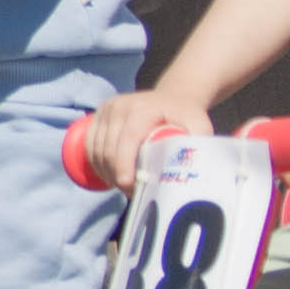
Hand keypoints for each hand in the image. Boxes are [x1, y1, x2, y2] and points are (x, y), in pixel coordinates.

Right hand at [79, 87, 213, 192]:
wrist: (172, 97)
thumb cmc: (186, 114)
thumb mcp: (199, 124)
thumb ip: (200, 143)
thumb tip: (199, 170)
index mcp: (142, 108)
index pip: (127, 138)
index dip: (123, 162)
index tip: (127, 184)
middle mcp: (120, 105)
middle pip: (108, 146)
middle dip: (115, 173)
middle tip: (131, 192)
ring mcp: (106, 109)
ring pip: (96, 147)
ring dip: (105, 171)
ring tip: (122, 186)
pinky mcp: (98, 114)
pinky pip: (89, 144)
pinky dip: (95, 162)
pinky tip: (107, 175)